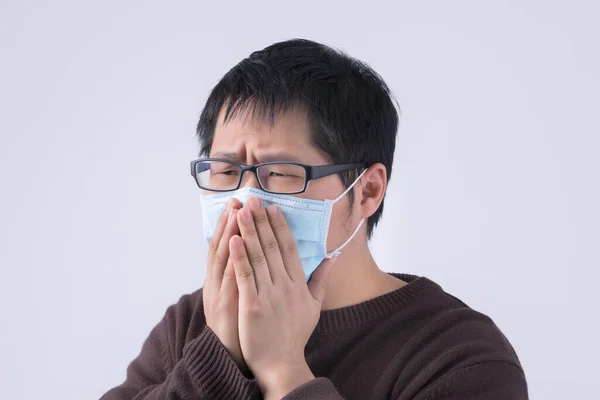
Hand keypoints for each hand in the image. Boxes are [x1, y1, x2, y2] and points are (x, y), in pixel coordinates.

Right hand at [202, 198, 248, 373]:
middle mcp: (217, 282)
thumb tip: (254, 257)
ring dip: (230, 232)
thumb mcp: (238, 298)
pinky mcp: (227, 303)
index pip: (227, 245)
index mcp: (222, 279)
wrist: (231, 357)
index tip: (239, 203)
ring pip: (223, 257)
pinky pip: (230, 277)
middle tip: (238, 198)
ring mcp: (220, 292)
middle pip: (224, 245)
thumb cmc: (239, 327)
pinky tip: (236, 241)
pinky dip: (232, 259)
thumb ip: (245, 277)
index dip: (231, 223)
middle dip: (231, 221)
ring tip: (236, 211)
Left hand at [229, 196, 336, 397]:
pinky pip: (245, 276)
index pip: (289, 248)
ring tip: (241, 211)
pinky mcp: (253, 305)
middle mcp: (285, 285)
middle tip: (253, 199)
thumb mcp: (314, 305)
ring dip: (249, 231)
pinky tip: (233, 239)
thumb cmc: (295, 334)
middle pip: (273, 247)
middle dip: (261, 221)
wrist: (282, 363)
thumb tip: (333, 257)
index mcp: (298, 283)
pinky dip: (239, 256)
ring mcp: (269, 294)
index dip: (280, 227)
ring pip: (258, 256)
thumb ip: (322, 279)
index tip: (273, 208)